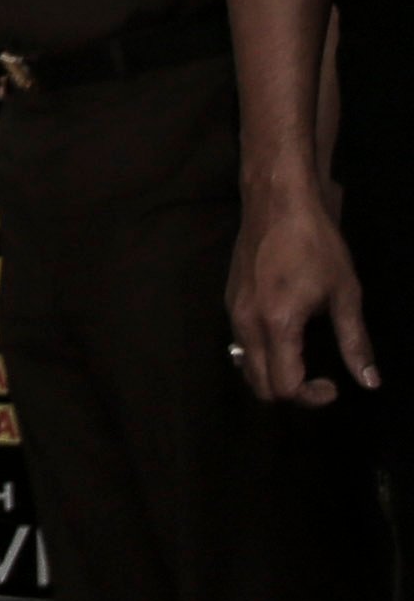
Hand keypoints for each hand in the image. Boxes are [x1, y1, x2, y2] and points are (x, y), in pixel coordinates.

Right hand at [230, 174, 378, 405]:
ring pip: (245, 366)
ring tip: (303, 361)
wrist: (277, 203)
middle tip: (320, 379)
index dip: (312, 397)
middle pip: (259, 385)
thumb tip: (370, 382)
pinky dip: (261, 356)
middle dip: (291, 392)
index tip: (335, 384)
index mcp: (277, 324)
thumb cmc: (316, 244)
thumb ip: (354, 341)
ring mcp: (233, 311)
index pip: (284, 386)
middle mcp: (246, 323)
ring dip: (273, 375)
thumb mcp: (345, 292)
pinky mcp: (230, 300)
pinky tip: (285, 337)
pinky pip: (240, 344)